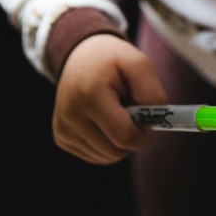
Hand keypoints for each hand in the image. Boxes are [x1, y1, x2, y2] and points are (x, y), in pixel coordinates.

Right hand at [53, 34, 166, 163]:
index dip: (143, 134)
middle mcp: (70, 117)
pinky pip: (97, 157)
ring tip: (115, 113)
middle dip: (132, 137)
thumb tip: (153, 125)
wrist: (81, 56)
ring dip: (120, 141)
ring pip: (108, 158)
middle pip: (116, 152)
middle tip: (131, 112)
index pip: (124, 137)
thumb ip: (153, 94)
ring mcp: (62, 130)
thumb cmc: (114, 61)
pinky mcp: (61, 138)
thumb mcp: (139, 64)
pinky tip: (104, 122)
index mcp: (90, 97)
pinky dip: (108, 144)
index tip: (146, 119)